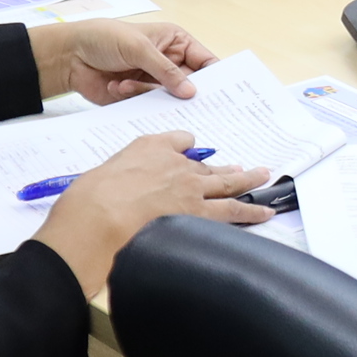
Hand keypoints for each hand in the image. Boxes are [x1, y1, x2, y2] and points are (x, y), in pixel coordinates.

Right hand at [35, 134, 271, 303]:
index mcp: (151, 148)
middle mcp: (176, 165)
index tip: (188, 155)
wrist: (100, 215)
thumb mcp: (105, 172)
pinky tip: (262, 215)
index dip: (184, 150)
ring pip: (228, 184)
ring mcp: (191, 190)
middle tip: (245, 168)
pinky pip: (232, 212)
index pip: (177, 140)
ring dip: (249, 181)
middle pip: (207, 165)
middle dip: (227, 168)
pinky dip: (250, 214)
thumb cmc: (92, 197)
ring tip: (264, 178)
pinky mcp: (199, 214)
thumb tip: (129, 185)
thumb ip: (125, 173)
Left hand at [39, 18, 212, 105]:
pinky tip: (116, 86)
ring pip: (168, 99)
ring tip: (125, 83)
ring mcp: (154, 82)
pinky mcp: (139, 98)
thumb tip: (191, 91)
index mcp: (176, 43)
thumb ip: (166, 71)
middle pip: (191, 85)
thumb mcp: (139, 48)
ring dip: (147, 93)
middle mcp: (169, 63)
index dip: (215, 78)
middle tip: (181, 101)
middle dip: (183, 93)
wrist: (70, 56)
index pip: (205, 62)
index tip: (220, 94)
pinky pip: (149, 108)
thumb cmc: (104, 38)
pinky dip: (134, 99)